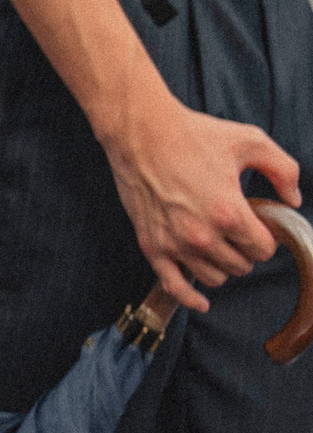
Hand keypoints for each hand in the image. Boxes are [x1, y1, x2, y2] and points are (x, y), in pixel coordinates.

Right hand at [104, 89, 301, 311]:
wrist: (140, 131)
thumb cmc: (193, 134)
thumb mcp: (250, 141)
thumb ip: (284, 171)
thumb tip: (293, 201)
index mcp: (230, 213)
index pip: (263, 249)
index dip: (265, 237)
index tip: (256, 225)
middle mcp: (203, 235)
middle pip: (241, 265)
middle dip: (244, 250)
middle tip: (235, 231)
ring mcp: (175, 243)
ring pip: (215, 277)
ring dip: (222, 265)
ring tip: (218, 246)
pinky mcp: (152, 244)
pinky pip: (175, 286)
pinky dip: (191, 298)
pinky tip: (201, 302)